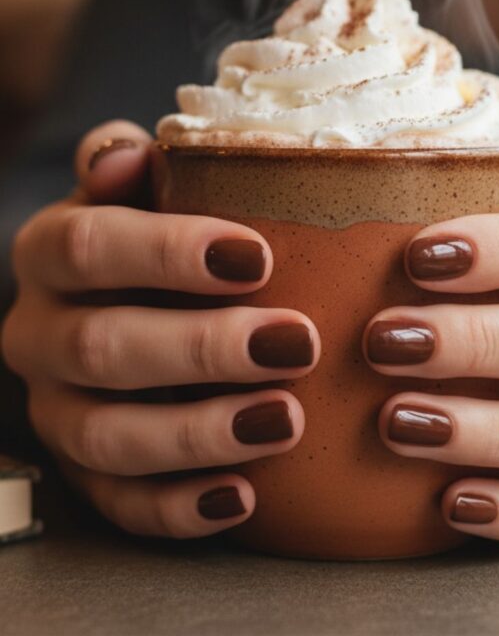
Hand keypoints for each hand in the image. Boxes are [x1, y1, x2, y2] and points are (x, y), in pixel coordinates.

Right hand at [2, 120, 319, 537]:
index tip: (256, 256)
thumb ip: (132, 159)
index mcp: (49, 250)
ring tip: (285, 419)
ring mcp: (56, 410)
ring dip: (199, 433)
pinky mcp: (84, 473)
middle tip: (295, 343)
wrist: (124, 297)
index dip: (167, 252)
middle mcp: (37, 332)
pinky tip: (244, 496)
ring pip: (107, 437)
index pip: (88, 246)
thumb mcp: (143, 185)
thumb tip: (126, 155)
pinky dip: (180, 508)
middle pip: (102, 347)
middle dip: (202, 349)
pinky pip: (120, 505)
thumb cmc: (154, 232)